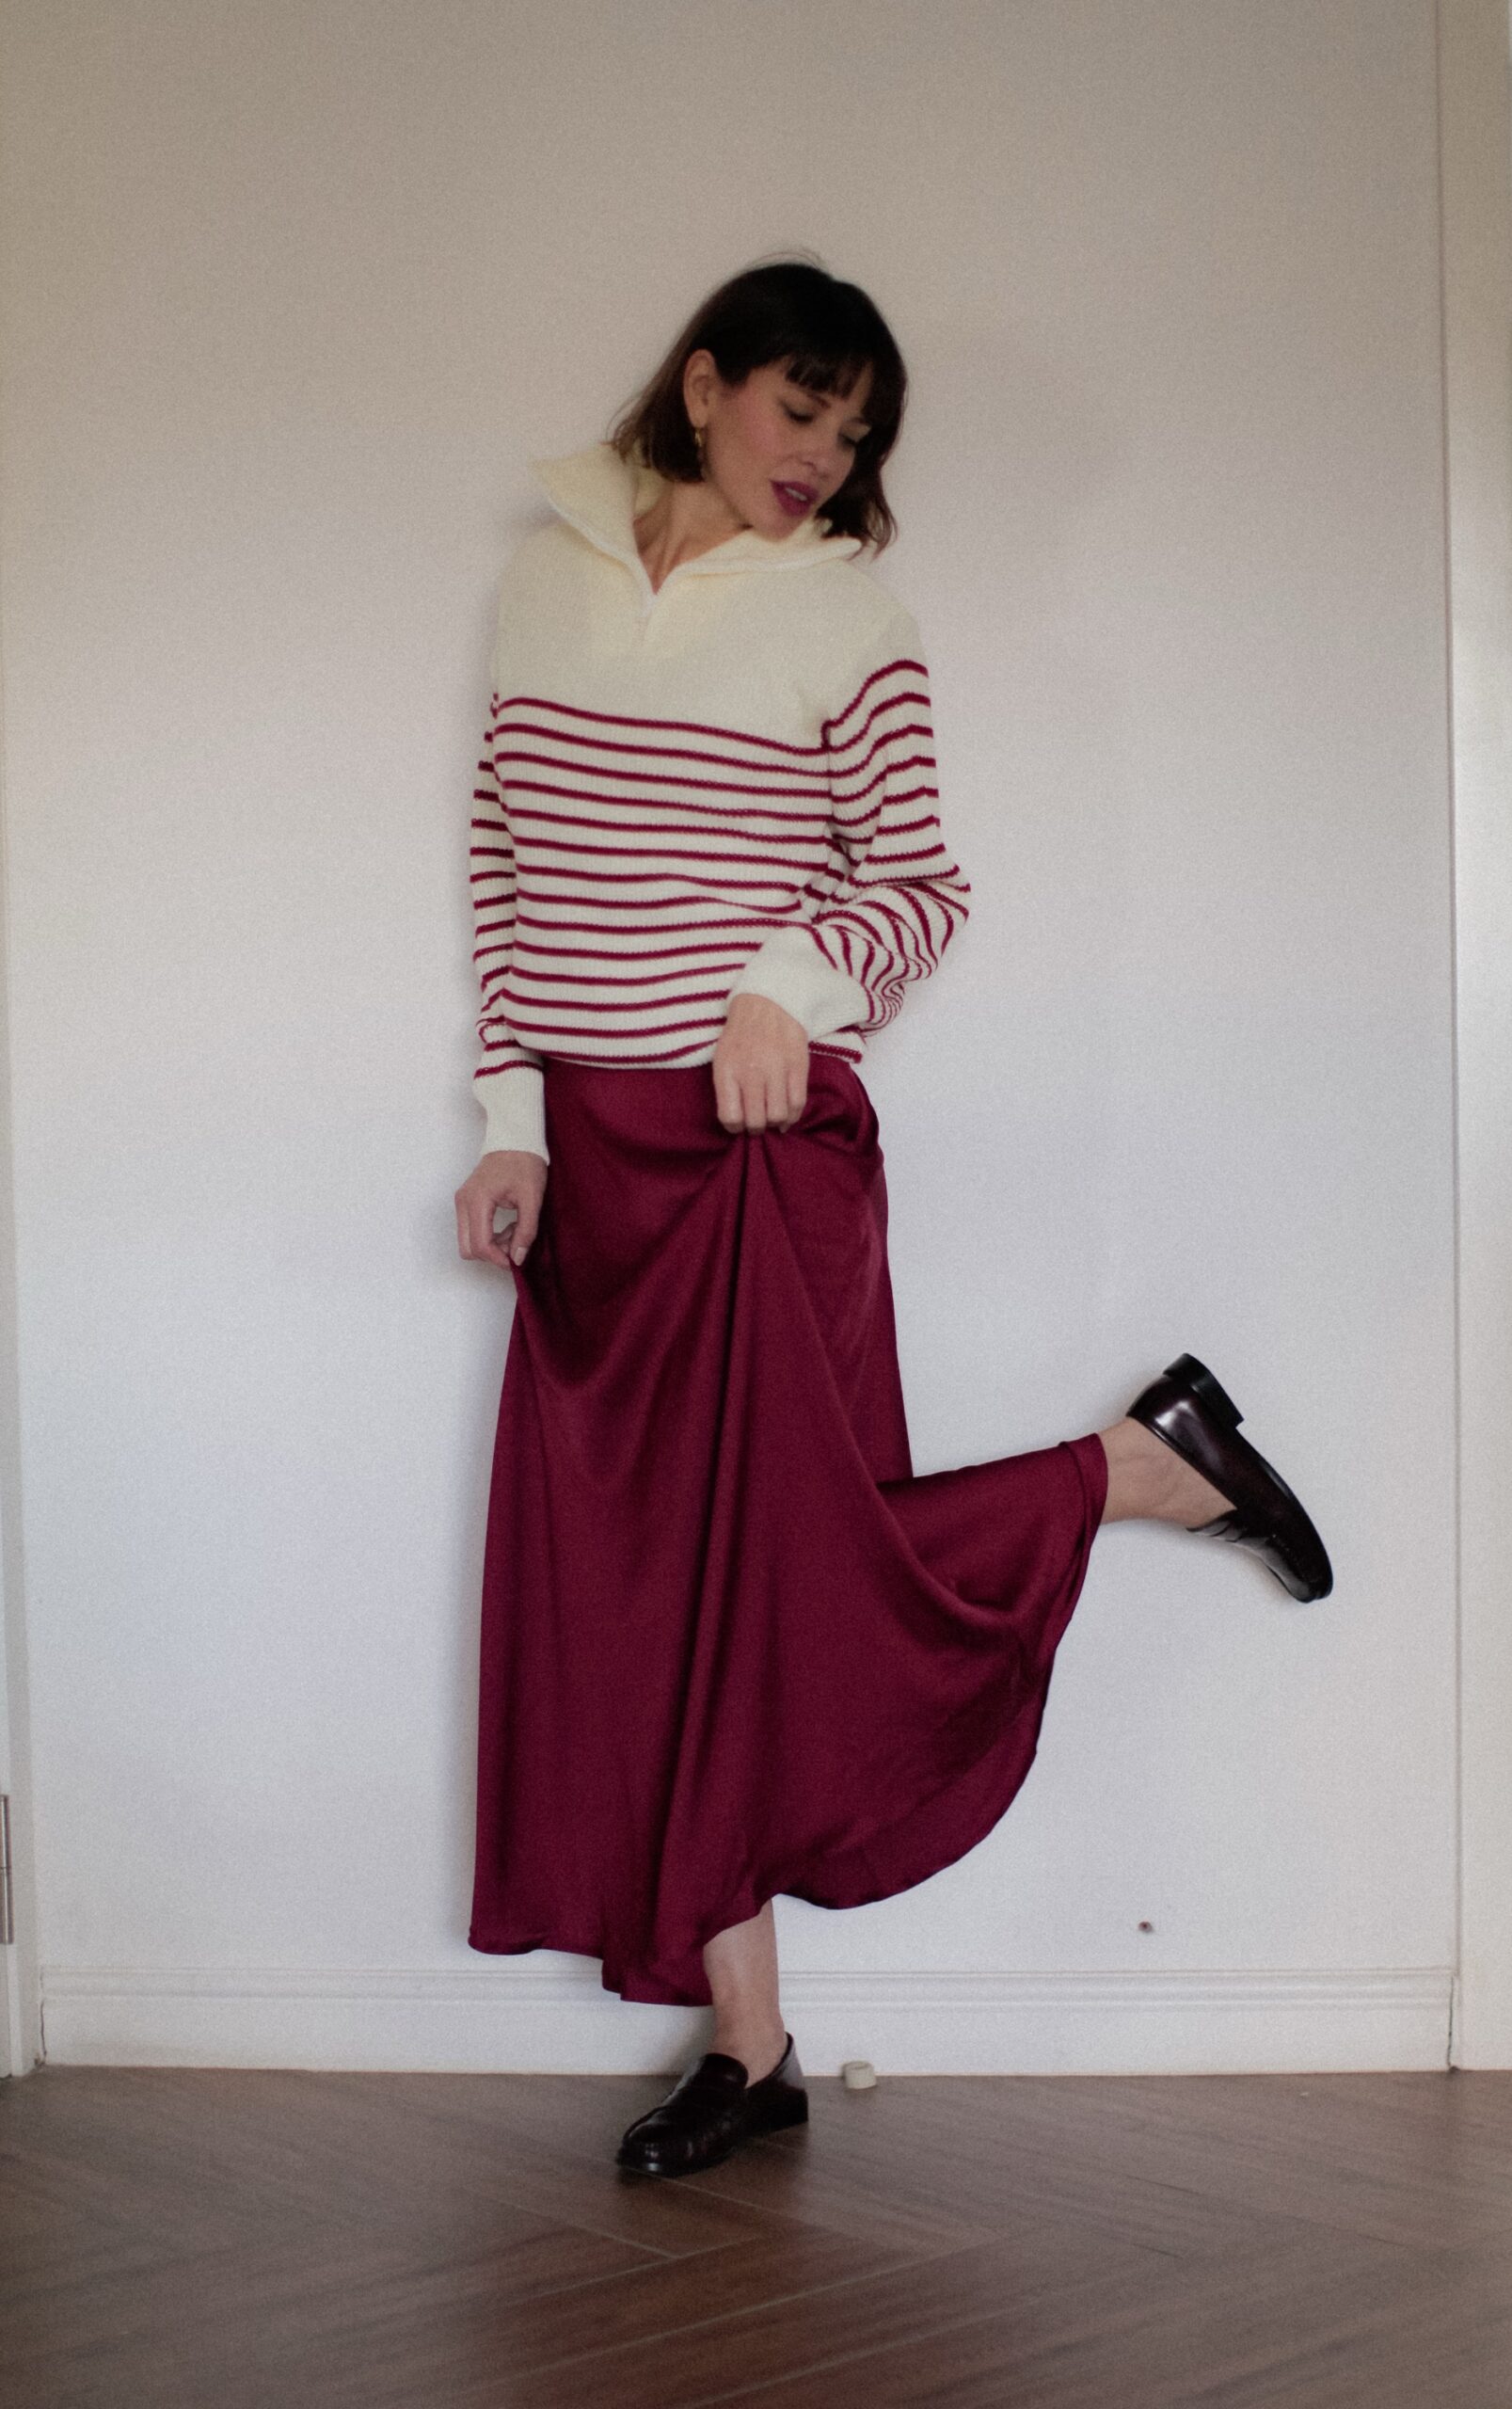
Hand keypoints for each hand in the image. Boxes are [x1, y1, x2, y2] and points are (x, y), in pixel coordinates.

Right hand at [455, 1149, 548, 1271]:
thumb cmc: (525, 1163)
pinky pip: (471, 1230)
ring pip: (468, 1241)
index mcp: (477, 1200)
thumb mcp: (532, 1198)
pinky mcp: (466, 1202)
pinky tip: (507, 1225)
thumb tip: (518, 1258)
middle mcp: (463, 1202)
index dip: (498, 1259)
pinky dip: (488, 1235)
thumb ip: (526, 1230)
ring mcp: (462, 1202)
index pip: (480, 1245)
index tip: (517, 1260)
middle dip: (492, 1254)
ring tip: (515, 1231)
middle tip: (516, 1243)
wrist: (515, 1139)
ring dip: (491, 1245)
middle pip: (468, 1248)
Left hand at [712, 992, 808, 1132]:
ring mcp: (776, 1070)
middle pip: (755, 1121)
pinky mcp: (798, 1067)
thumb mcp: (722, 1059)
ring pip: (778, 1116)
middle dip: (756, 1129)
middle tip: (758, 1124)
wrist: (768, 1002)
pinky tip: (787, 1115)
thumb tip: (736, 1121)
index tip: (739, 1124)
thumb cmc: (742, 1035)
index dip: (735, 1128)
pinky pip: (798, 1104)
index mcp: (727, 1070)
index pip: (730, 1117)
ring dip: (775, 1123)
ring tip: (772, 1118)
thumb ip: (726, 1089)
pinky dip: (793, 1116)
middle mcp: (751, 1072)